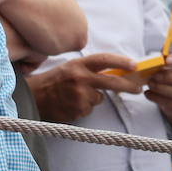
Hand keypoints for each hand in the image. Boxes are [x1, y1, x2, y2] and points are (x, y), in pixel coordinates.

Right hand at [27, 53, 144, 122]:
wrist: (34, 96)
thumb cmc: (54, 81)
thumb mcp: (71, 68)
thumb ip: (90, 70)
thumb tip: (115, 73)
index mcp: (78, 65)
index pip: (104, 60)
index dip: (121, 61)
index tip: (135, 65)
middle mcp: (80, 78)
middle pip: (111, 82)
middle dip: (128, 86)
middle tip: (138, 89)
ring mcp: (79, 95)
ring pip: (98, 98)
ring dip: (91, 99)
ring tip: (74, 96)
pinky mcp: (77, 110)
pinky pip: (88, 109)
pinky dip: (82, 108)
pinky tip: (70, 104)